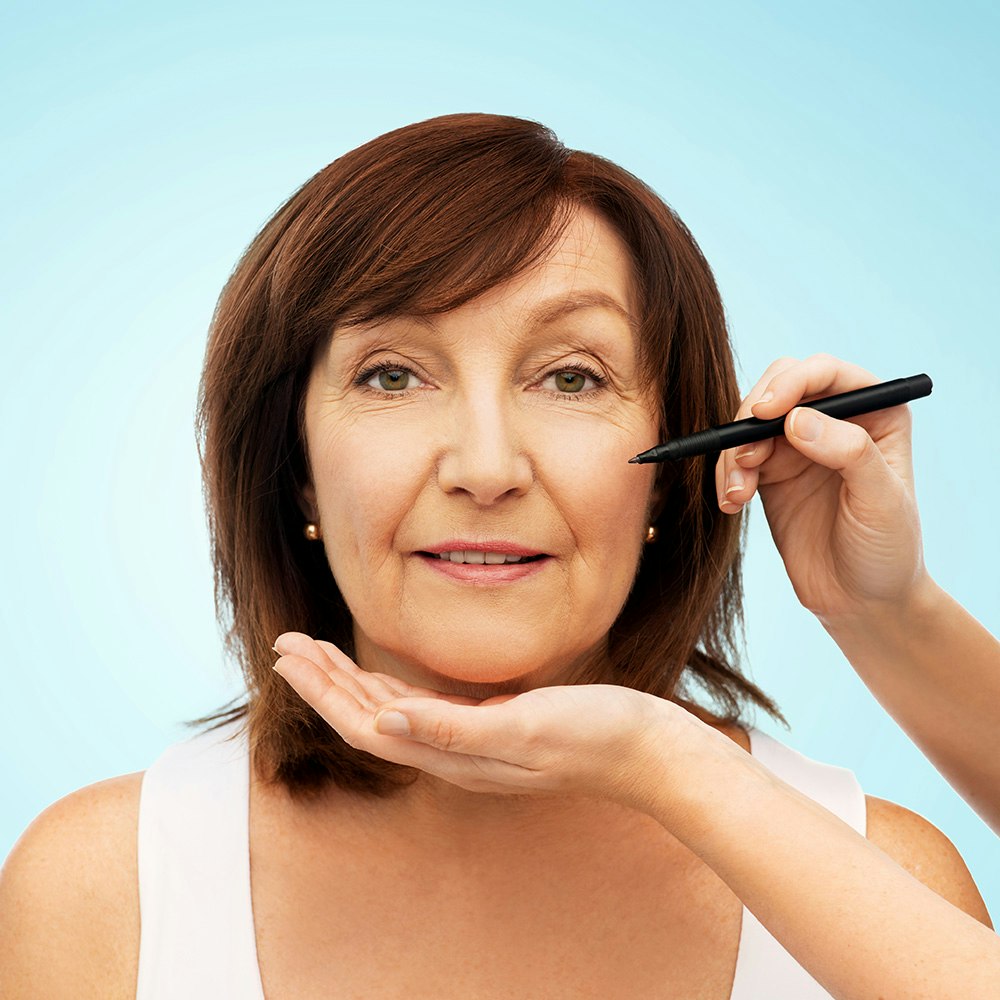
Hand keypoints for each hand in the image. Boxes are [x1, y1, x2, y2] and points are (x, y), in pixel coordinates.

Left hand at [270, 631, 701, 810]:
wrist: (646, 751)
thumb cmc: (594, 734)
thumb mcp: (526, 725)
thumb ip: (455, 728)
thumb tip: (384, 724)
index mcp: (454, 753)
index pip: (365, 723)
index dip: (322, 690)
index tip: (286, 655)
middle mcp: (452, 754)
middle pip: (368, 718)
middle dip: (324, 681)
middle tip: (285, 645)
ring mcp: (470, 743)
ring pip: (390, 713)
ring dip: (350, 683)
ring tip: (317, 655)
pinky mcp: (490, 727)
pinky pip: (421, 710)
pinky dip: (389, 689)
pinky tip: (379, 680)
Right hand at [715, 353, 929, 622]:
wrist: (862, 602)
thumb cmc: (887, 550)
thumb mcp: (881, 500)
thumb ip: (848, 452)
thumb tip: (797, 420)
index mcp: (876, 413)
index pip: (827, 374)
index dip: (792, 383)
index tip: (764, 412)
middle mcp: (836, 420)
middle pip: (780, 387)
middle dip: (752, 416)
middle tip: (744, 454)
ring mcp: (799, 446)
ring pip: (749, 422)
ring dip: (733, 452)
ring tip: (737, 494)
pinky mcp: (771, 474)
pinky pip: (736, 457)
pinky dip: (725, 475)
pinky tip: (732, 503)